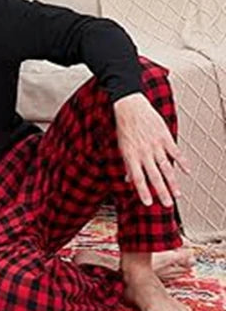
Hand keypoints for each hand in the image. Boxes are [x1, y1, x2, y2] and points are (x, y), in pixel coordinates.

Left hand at [114, 92, 189, 206]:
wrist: (130, 106)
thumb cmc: (125, 127)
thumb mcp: (122, 147)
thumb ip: (128, 165)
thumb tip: (128, 180)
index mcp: (130, 155)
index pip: (137, 178)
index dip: (143, 191)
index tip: (149, 204)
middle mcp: (143, 152)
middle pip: (153, 176)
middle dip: (161, 191)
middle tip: (168, 204)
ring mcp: (155, 145)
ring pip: (166, 167)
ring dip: (172, 182)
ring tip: (178, 194)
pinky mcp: (164, 136)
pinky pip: (175, 152)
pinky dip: (182, 162)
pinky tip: (187, 172)